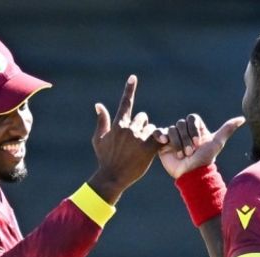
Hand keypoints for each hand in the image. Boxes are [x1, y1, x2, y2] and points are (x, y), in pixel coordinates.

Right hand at [87, 75, 163, 203]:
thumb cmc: (105, 158)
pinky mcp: (149, 148)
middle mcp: (129, 129)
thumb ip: (102, 121)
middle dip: (142, 125)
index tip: (133, 78)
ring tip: (142, 148)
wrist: (112, 176)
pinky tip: (160, 144)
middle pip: (143, 117)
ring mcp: (139, 138)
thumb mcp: (99, 139)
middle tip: (136, 140)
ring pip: (151, 128)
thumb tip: (98, 105)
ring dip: (149, 135)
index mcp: (118, 124)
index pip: (125, 103)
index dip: (129, 89)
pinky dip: (161, 139)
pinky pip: (160, 137)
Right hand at [157, 114, 244, 178]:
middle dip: (186, 139)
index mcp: (195, 129)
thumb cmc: (205, 160)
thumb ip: (227, 130)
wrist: (192, 174)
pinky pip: (157, 132)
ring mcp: (173, 137)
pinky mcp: (162, 144)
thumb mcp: (216, 143)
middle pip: (181, 123)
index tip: (198, 143)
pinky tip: (164, 142)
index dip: (193, 129)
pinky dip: (159, 135)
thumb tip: (242, 119)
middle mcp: (184, 132)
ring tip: (182, 156)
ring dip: (177, 143)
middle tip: (190, 153)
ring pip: (171, 129)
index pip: (191, 118)